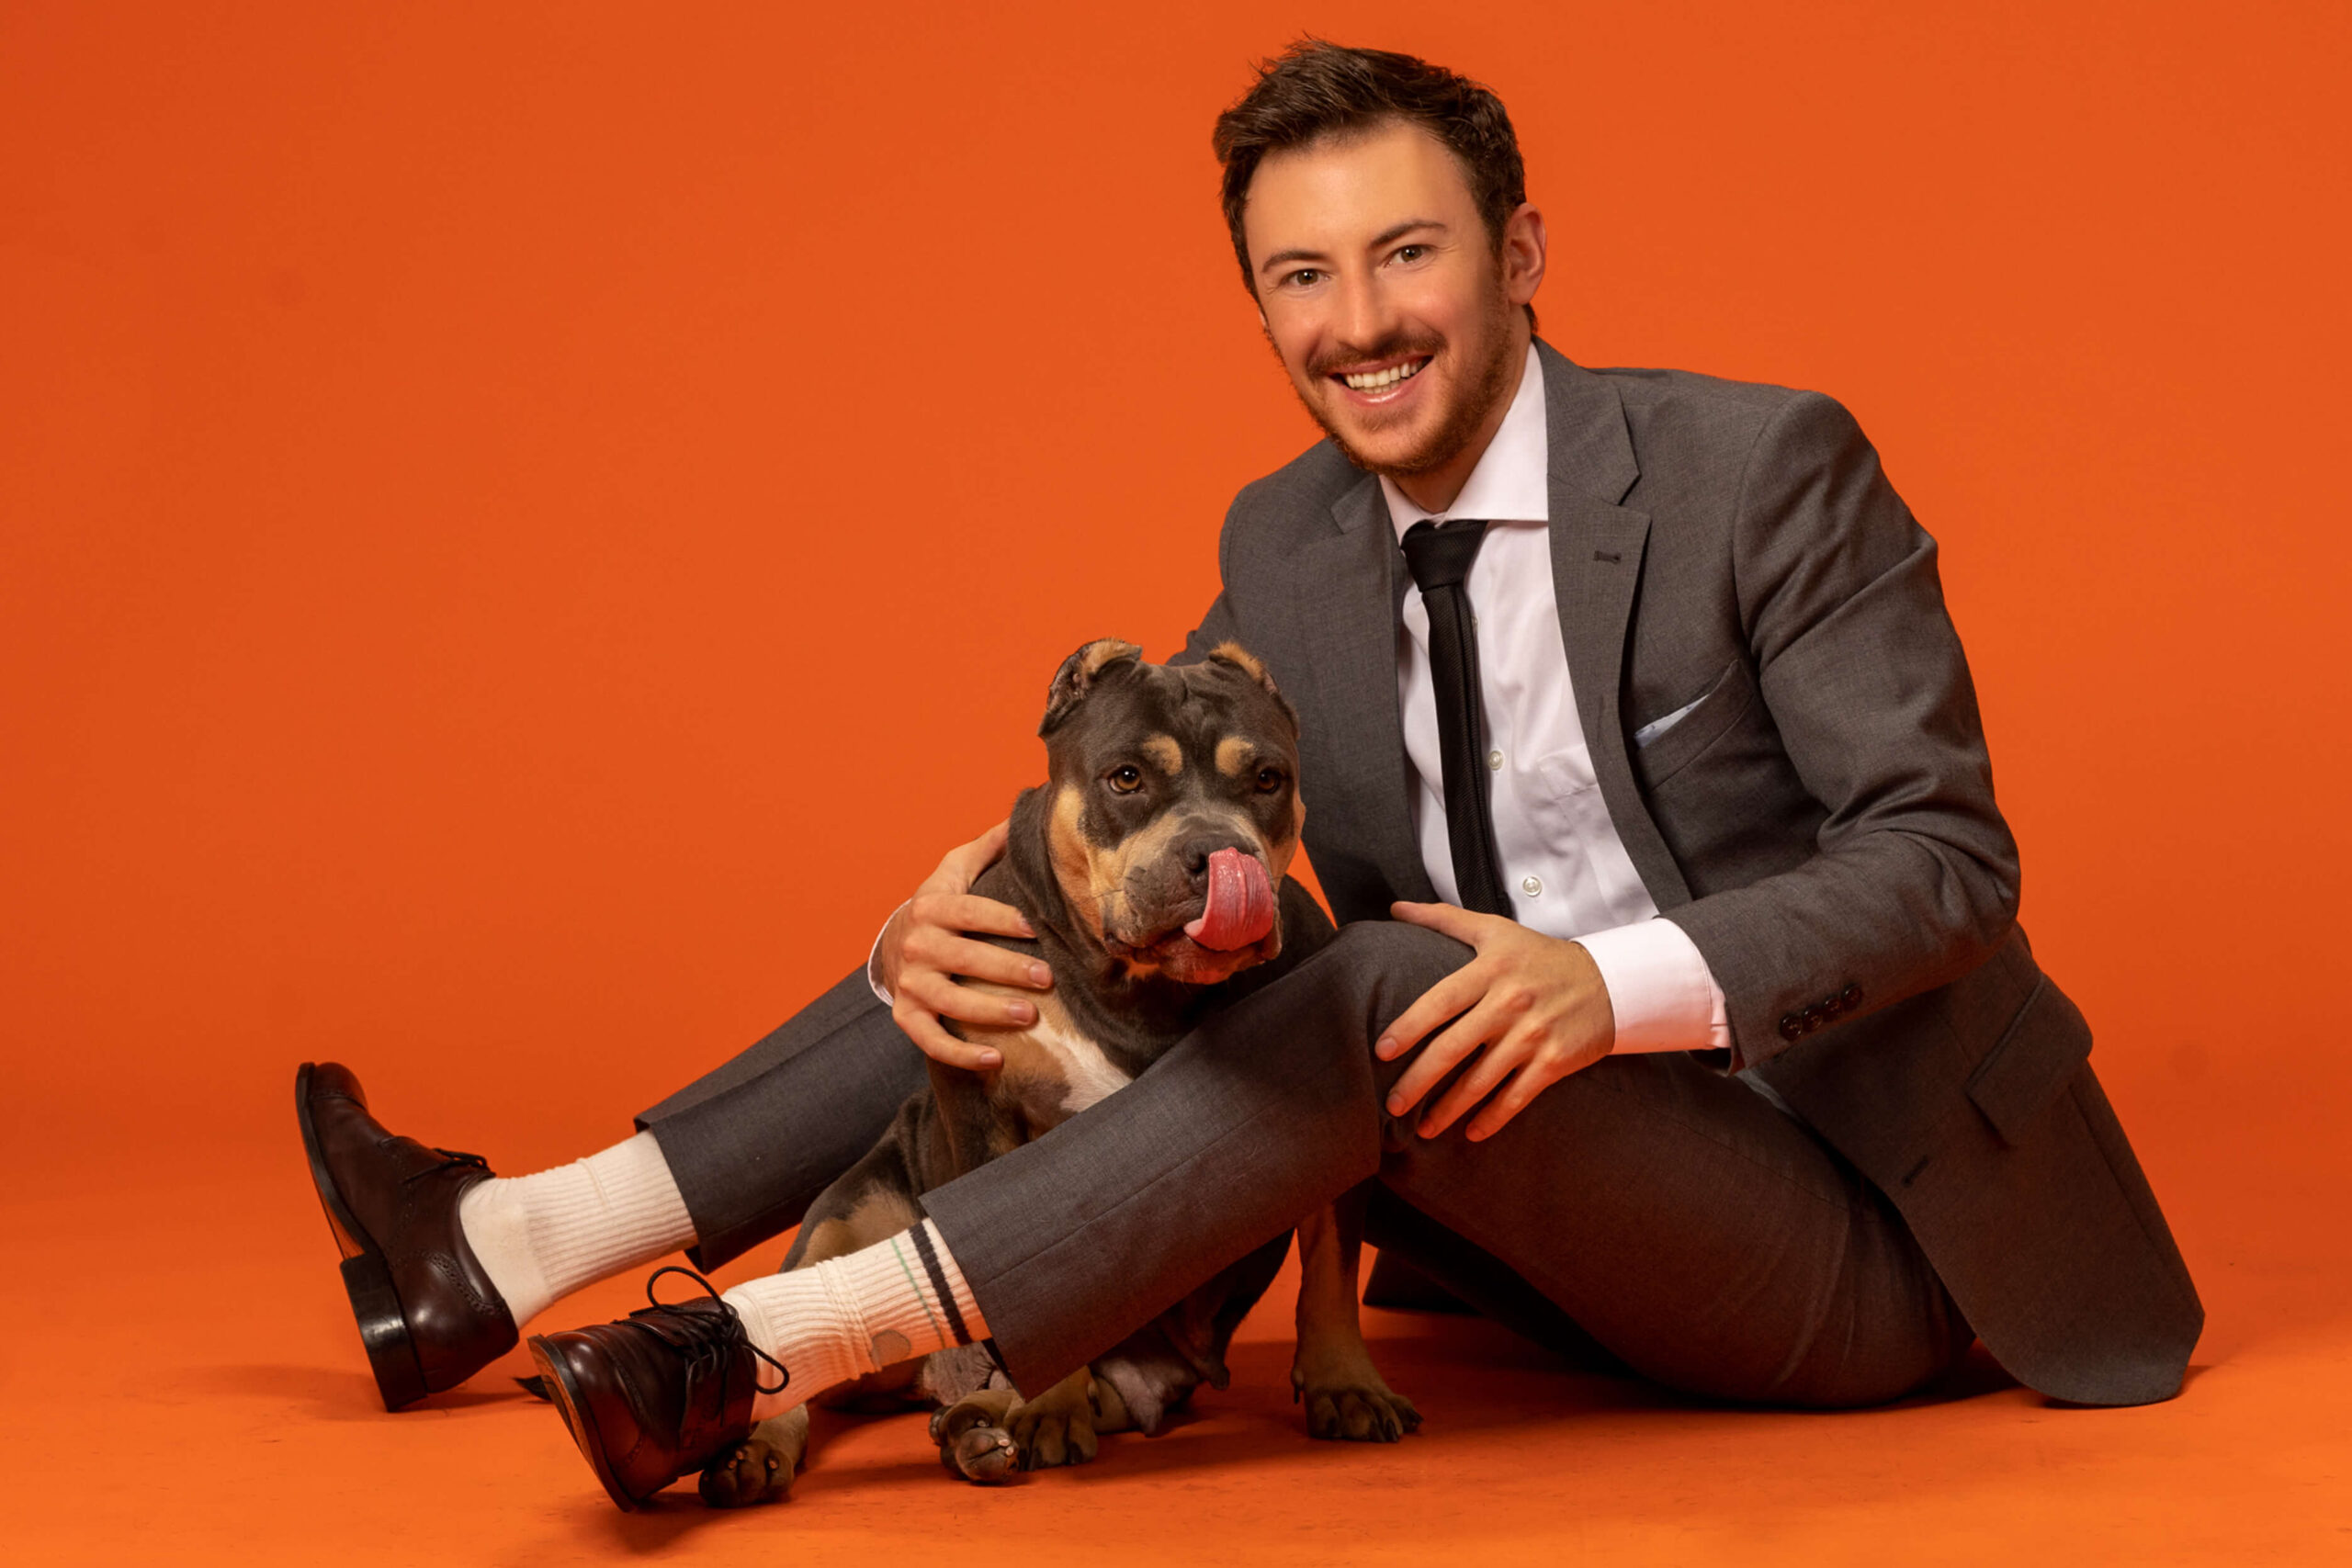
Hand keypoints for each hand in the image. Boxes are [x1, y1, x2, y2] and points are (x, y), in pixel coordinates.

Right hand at [878, 820, 1052, 1070]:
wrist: (894, 944)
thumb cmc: (940, 905)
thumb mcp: (955, 870)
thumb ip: (988, 847)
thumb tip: (1022, 815)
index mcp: (932, 906)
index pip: (970, 912)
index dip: (1002, 920)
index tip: (1037, 928)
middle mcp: (918, 945)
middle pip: (965, 958)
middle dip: (1007, 969)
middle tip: (1047, 978)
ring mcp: (911, 983)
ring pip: (950, 1000)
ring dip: (989, 1012)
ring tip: (1029, 1017)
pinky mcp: (908, 1016)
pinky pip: (932, 1040)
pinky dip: (961, 1054)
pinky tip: (994, 1060)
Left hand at [1375, 901, 1615, 1140]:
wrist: (1608, 981)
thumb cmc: (1540, 956)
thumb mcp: (1495, 930)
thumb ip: (1443, 918)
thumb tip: (1396, 907)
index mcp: (1490, 970)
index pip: (1440, 1001)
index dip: (1409, 1027)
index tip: (1381, 1052)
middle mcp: (1509, 1004)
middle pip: (1453, 1047)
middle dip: (1418, 1080)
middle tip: (1390, 1103)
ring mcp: (1533, 1036)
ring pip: (1481, 1080)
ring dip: (1449, 1109)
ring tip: (1423, 1128)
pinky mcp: (1554, 1062)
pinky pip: (1517, 1096)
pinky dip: (1493, 1119)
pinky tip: (1471, 1134)